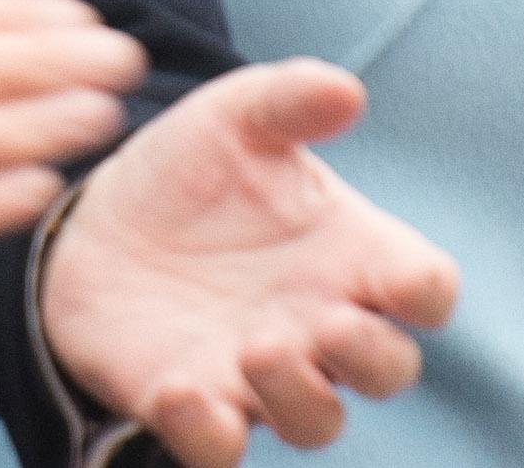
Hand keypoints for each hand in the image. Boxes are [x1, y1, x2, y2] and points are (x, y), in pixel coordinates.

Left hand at [42, 60, 461, 464]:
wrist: (97, 221)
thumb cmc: (195, 170)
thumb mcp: (237, 118)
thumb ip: (290, 99)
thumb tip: (346, 90)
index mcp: (351, 254)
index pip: (426, 289)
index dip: (426, 294)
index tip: (402, 282)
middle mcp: (318, 324)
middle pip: (387, 370)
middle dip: (369, 356)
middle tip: (325, 321)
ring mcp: (259, 375)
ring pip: (316, 421)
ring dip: (298, 396)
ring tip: (257, 347)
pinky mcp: (194, 406)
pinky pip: (219, 448)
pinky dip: (208, 432)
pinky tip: (179, 389)